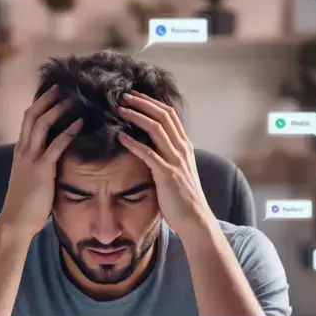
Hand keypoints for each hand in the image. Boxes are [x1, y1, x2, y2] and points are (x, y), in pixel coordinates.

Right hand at [0, 85, 81, 239]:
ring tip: (72, 99)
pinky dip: (68, 132)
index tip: (53, 93)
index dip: (40, 104)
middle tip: (61, 86)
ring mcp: (31, 159)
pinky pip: (55, 146)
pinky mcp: (42, 170)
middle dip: (47, 99)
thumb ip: (40, 162)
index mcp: (21, 151)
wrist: (16, 221)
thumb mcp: (30, 176)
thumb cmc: (26, 202)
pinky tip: (79, 123)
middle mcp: (23, 150)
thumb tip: (56, 154)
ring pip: (41, 125)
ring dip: (57, 109)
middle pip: (33, 116)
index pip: (28, 120)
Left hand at [117, 92, 215, 234]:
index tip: (136, 96)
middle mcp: (182, 149)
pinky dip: (133, 142)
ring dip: (136, 116)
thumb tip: (152, 148)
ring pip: (156, 128)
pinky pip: (148, 153)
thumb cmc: (184, 198)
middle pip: (163, 116)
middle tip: (125, 96)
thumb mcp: (179, 171)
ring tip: (120, 110)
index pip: (170, 115)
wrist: (195, 219)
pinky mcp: (166, 173)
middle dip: (143, 103)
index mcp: (185, 146)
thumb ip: (168, 157)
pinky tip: (120, 136)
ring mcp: (175, 160)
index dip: (152, 103)